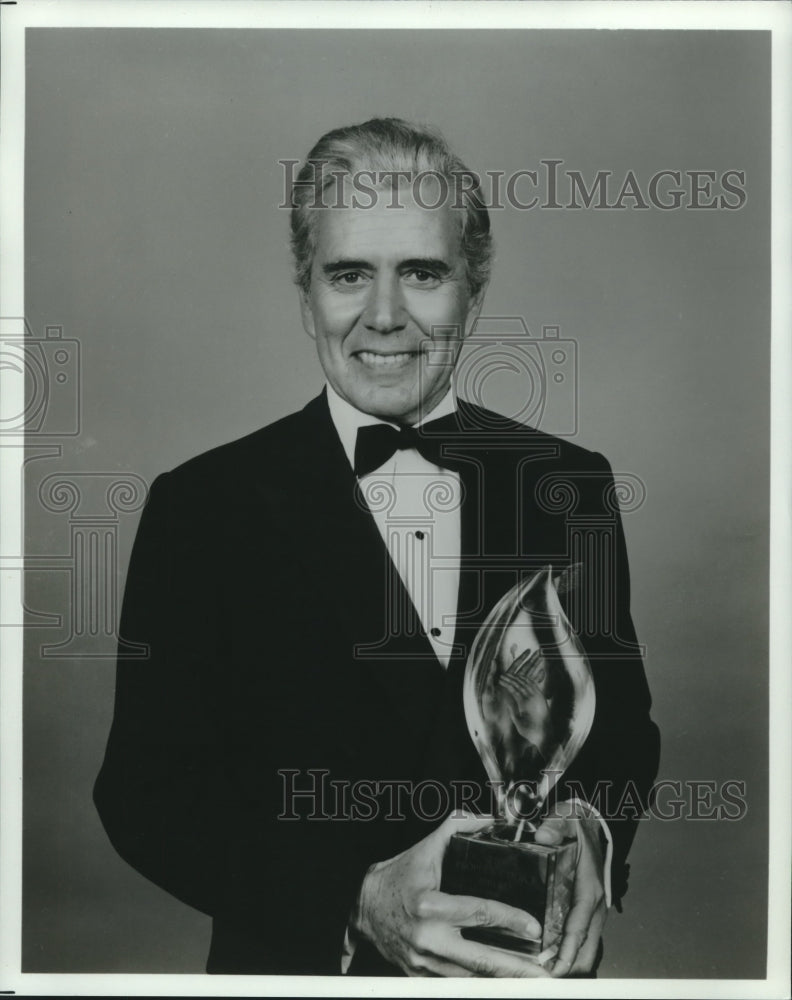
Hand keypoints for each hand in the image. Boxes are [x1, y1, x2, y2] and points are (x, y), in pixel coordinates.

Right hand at [352, 812, 550, 976]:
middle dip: (516, 969)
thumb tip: (490, 819)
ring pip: (471, 978)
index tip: (534, 927)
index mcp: (429, 906)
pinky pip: (456, 982)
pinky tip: (502, 981)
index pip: (478, 913)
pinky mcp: (420, 977)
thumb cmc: (398, 875)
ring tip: (532, 980)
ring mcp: (423, 962)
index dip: (510, 919)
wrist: (363, 906)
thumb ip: (458, 827)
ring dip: (502, 979)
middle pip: (481, 960)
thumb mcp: (426, 847)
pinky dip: (480, 982)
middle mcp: (427, 938)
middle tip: (545, 974)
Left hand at [534, 800, 607, 976]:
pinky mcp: (588, 912)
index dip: (567, 952)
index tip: (554, 971)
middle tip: (542, 978)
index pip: (579, 929)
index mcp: (589, 890)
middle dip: (568, 967)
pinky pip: (582, 940)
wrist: (593, 823)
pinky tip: (549, 958)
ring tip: (542, 973)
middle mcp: (595, 906)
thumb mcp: (565, 819)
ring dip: (569, 963)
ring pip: (587, 950)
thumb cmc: (578, 825)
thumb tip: (543, 836)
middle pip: (587, 950)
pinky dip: (569, 953)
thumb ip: (554, 826)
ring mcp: (593, 911)